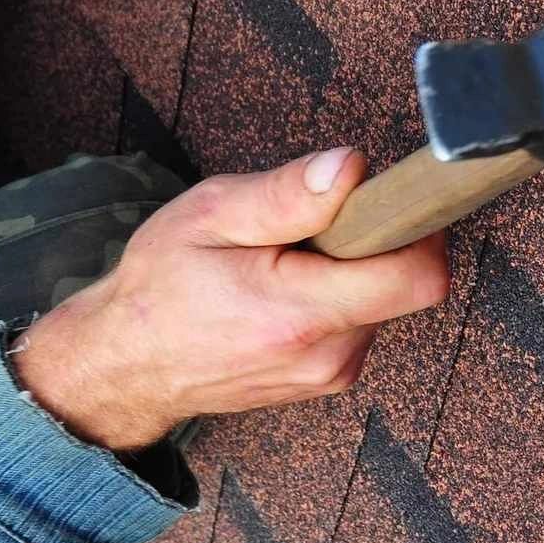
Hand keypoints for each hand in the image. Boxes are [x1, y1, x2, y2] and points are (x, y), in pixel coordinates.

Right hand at [11, 149, 448, 449]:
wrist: (124, 365)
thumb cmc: (161, 284)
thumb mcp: (210, 216)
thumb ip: (286, 194)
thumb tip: (352, 167)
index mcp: (302, 314)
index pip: (418, 277)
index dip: (420, 226)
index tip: (389, 196)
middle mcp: (329, 355)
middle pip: (405, 280)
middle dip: (373, 239)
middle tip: (310, 225)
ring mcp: (332, 372)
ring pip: (385, 297)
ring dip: (352, 266)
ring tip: (286, 259)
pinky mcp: (330, 375)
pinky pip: (362, 318)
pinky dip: (339, 292)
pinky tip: (287, 286)